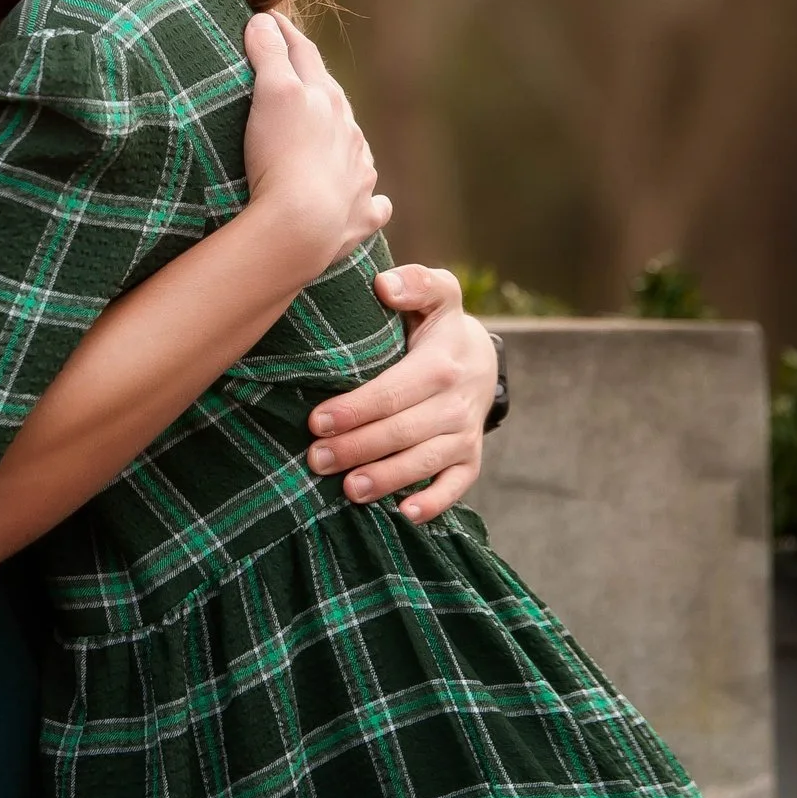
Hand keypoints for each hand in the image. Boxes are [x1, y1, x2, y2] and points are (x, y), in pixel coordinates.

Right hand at [241, 13, 391, 278]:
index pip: (304, 55)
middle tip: (299, 75)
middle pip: (333, 99)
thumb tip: (264, 20)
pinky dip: (369, 197)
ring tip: (328, 137)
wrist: (301, 226)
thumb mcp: (271, 94)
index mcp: (326, 99)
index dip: (285, 35)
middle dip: (317, 84)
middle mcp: (349, 133)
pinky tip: (369, 198)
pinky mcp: (359, 216)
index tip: (270, 21)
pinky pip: (372, 204)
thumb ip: (269, 54)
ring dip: (342, 138)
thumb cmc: (281, 155)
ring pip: (356, 148)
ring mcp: (358, 176)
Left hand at [304, 264, 491, 521]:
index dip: (356, 409)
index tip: (317, 421)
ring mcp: (466, 433)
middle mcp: (458, 403)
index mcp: (442, 364)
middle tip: (315, 459)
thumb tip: (384, 285)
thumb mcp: (435, 294)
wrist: (481, 355)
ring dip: (387, 479)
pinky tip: (406, 515)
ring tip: (348, 490)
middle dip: (358, 448)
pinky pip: (457, 485)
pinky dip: (436, 502)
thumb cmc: (439, 324)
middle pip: (403, 432)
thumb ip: (415, 283)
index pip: (394, 392)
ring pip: (425, 462)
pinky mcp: (471, 458)